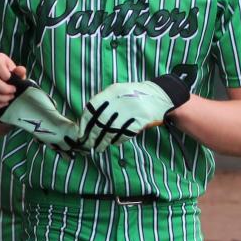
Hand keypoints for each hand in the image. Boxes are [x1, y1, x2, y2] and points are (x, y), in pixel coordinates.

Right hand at [0, 54, 24, 111]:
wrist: (0, 79)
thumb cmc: (10, 74)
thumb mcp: (17, 72)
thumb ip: (19, 71)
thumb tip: (21, 71)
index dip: (5, 74)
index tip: (10, 79)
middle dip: (4, 89)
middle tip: (13, 92)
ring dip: (1, 98)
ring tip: (10, 98)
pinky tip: (3, 103)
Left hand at [76, 75, 190, 152]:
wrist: (159, 96)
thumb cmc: (134, 95)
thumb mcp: (117, 92)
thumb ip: (103, 103)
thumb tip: (87, 120)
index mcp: (111, 93)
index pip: (91, 111)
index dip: (84, 124)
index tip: (81, 134)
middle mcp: (118, 102)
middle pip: (100, 124)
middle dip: (92, 137)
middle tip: (88, 144)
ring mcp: (129, 113)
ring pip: (110, 132)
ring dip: (103, 142)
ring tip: (98, 148)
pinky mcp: (138, 123)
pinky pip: (123, 135)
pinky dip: (117, 140)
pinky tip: (113, 143)